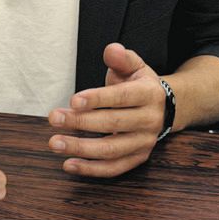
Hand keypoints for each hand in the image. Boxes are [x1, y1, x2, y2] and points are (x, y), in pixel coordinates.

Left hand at [47, 42, 165, 176]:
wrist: (164, 108)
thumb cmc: (139, 84)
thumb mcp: (134, 66)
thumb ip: (121, 58)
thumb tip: (111, 50)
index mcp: (149, 94)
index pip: (122, 97)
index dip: (97, 99)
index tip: (72, 101)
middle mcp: (149, 120)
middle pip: (113, 124)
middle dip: (80, 122)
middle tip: (54, 118)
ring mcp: (145, 142)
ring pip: (111, 150)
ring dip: (81, 148)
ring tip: (55, 143)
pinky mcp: (138, 158)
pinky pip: (114, 168)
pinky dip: (90, 169)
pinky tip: (68, 164)